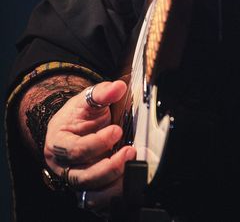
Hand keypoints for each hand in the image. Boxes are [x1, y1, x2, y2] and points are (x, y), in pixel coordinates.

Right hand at [44, 80, 135, 214]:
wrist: (72, 127)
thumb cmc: (77, 115)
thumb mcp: (85, 100)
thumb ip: (101, 93)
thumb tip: (118, 87)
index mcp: (58, 144)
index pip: (75, 150)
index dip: (97, 143)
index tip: (116, 131)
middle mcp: (64, 167)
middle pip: (83, 177)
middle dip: (108, 167)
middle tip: (130, 152)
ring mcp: (76, 180)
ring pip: (92, 193)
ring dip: (114, 184)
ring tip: (133, 168)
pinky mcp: (89, 189)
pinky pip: (100, 199)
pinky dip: (114, 195)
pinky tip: (129, 183)